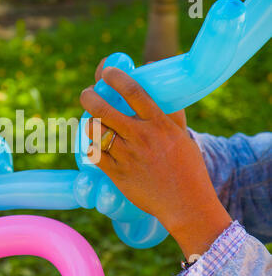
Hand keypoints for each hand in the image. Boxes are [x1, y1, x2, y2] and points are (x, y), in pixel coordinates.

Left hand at [81, 66, 231, 258]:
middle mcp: (141, 137)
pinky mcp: (117, 174)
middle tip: (87, 94)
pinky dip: (91, 147)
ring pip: (95, 131)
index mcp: (159, 124)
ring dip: (88, 123)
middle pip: (105, 110)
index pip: (134, 92)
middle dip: (89, 97)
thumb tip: (161, 94)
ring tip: (90, 121)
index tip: (106, 71)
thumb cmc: (187, 168)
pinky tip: (93, 144)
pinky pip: (94, 155)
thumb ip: (169, 114)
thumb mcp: (181, 136)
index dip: (116, 77)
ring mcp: (127, 156)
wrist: (186, 204)